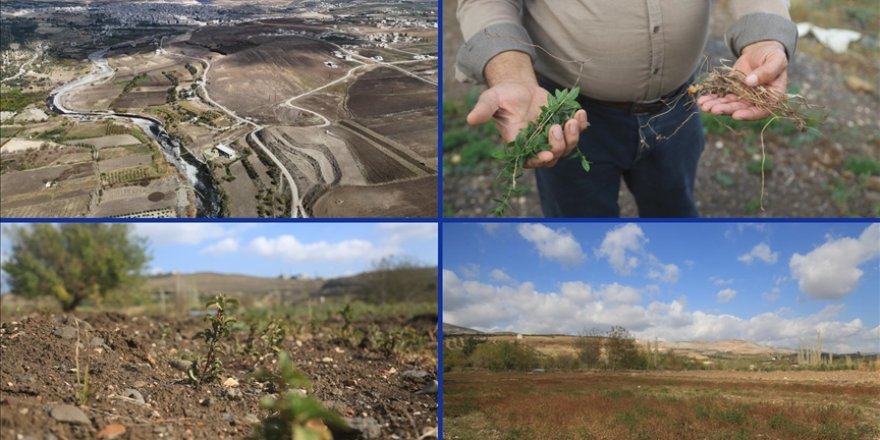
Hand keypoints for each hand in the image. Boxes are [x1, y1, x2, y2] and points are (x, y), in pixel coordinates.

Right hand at [466, 51, 588, 167]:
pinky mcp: (564, 125)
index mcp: (519, 144)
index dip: (539, 160)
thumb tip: (470, 119)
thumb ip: (483, 110)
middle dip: (558, 145)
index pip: (530, 160)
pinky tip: (580, 112)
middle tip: (555, 127)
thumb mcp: (491, 100)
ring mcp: (553, 137)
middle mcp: (537, 145)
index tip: (547, 154)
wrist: (519, 87)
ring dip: (573, 136)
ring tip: (572, 119)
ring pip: (568, 147)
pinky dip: (582, 124)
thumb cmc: (503, 96)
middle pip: (553, 156)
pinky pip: (578, 131)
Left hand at [698, 40, 787, 119]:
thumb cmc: (773, 55)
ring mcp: (743, 97)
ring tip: (703, 105)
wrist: (760, 51)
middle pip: (741, 109)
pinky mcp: (732, 91)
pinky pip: (721, 97)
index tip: (735, 115)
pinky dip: (712, 99)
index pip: (761, 111)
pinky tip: (702, 99)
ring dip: (716, 106)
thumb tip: (750, 82)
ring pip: (729, 105)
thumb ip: (767, 71)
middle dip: (726, 110)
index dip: (748, 115)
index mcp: (771, 97)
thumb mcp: (776, 60)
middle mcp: (756, 101)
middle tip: (713, 109)